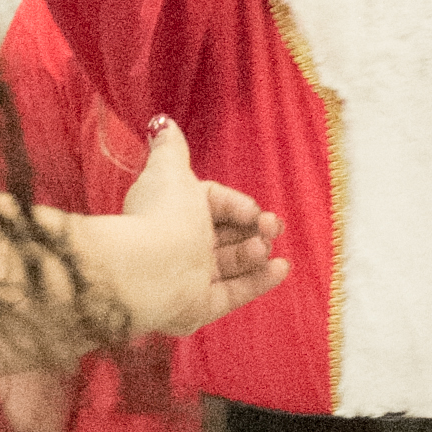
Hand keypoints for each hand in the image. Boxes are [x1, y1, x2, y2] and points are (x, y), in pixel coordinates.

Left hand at [112, 119, 288, 336]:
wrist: (149, 270)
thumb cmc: (161, 217)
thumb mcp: (170, 172)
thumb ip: (171, 149)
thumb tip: (162, 124)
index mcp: (173, 211)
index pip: (214, 204)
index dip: (237, 205)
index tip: (254, 210)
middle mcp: (180, 245)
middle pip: (226, 235)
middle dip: (253, 229)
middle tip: (271, 227)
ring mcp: (190, 278)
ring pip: (232, 264)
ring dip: (256, 252)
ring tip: (264, 247)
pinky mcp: (200, 307)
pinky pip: (235, 293)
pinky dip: (260, 281)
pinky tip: (282, 268)